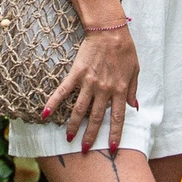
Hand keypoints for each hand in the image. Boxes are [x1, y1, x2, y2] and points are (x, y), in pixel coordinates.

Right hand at [41, 25, 139, 152]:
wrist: (110, 31)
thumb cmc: (125, 50)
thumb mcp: (135, 71)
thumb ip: (132, 90)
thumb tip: (133, 107)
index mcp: (119, 90)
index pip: (118, 118)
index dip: (115, 135)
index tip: (112, 149)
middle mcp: (104, 89)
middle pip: (96, 118)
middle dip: (91, 136)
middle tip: (85, 150)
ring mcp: (89, 82)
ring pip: (80, 109)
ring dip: (73, 125)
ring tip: (68, 139)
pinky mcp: (77, 73)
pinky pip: (64, 90)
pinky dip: (54, 102)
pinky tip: (46, 114)